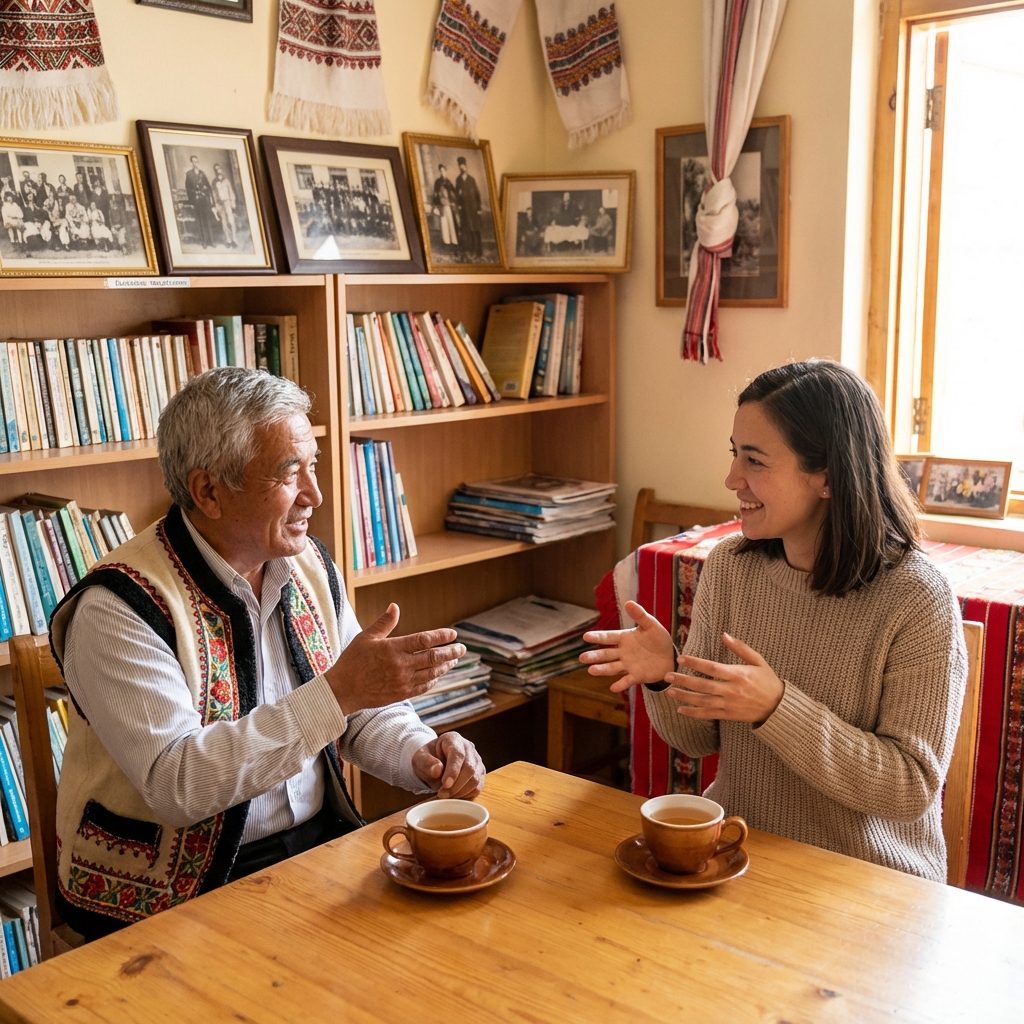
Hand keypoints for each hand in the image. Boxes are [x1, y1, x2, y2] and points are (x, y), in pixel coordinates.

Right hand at [323, 604, 464, 716]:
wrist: (342, 690)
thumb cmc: (352, 661)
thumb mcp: (366, 637)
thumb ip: (384, 623)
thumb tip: (395, 606)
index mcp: (393, 648)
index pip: (424, 640)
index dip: (441, 636)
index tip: (452, 633)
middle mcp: (401, 665)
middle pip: (433, 657)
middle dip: (451, 651)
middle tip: (461, 648)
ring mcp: (402, 681)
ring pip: (432, 673)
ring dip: (445, 665)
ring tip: (453, 659)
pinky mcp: (401, 694)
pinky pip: (424, 687)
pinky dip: (434, 680)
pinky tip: (438, 675)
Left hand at [412, 732, 484, 798]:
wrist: (434, 762)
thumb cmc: (428, 759)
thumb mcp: (420, 758)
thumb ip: (426, 762)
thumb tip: (437, 771)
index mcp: (453, 740)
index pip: (458, 754)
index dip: (453, 770)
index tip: (445, 784)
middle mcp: (469, 748)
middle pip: (470, 768)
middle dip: (455, 785)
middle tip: (442, 794)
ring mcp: (477, 761)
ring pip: (475, 779)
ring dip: (460, 792)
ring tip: (446, 795)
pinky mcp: (479, 774)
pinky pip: (477, 788)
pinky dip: (466, 795)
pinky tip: (454, 796)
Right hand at [579, 601, 675, 690]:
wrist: (670, 656)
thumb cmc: (658, 639)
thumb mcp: (651, 625)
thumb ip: (640, 615)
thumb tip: (628, 603)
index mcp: (624, 638)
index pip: (608, 637)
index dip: (598, 637)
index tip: (586, 636)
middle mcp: (622, 652)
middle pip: (606, 654)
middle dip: (594, 656)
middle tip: (582, 658)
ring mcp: (628, 665)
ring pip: (612, 667)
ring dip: (602, 670)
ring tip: (591, 670)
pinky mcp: (637, 676)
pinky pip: (627, 680)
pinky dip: (620, 684)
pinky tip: (613, 688)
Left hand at [665, 632, 783, 723]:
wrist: (778, 707)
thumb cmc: (768, 681)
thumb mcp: (758, 661)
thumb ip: (740, 648)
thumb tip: (724, 634)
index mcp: (738, 674)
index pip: (712, 668)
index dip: (695, 663)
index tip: (680, 658)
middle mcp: (732, 690)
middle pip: (703, 685)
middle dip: (684, 680)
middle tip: (667, 676)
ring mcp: (729, 704)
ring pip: (702, 701)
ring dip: (684, 697)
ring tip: (669, 692)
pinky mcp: (729, 715)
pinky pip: (708, 714)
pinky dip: (693, 713)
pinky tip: (681, 710)